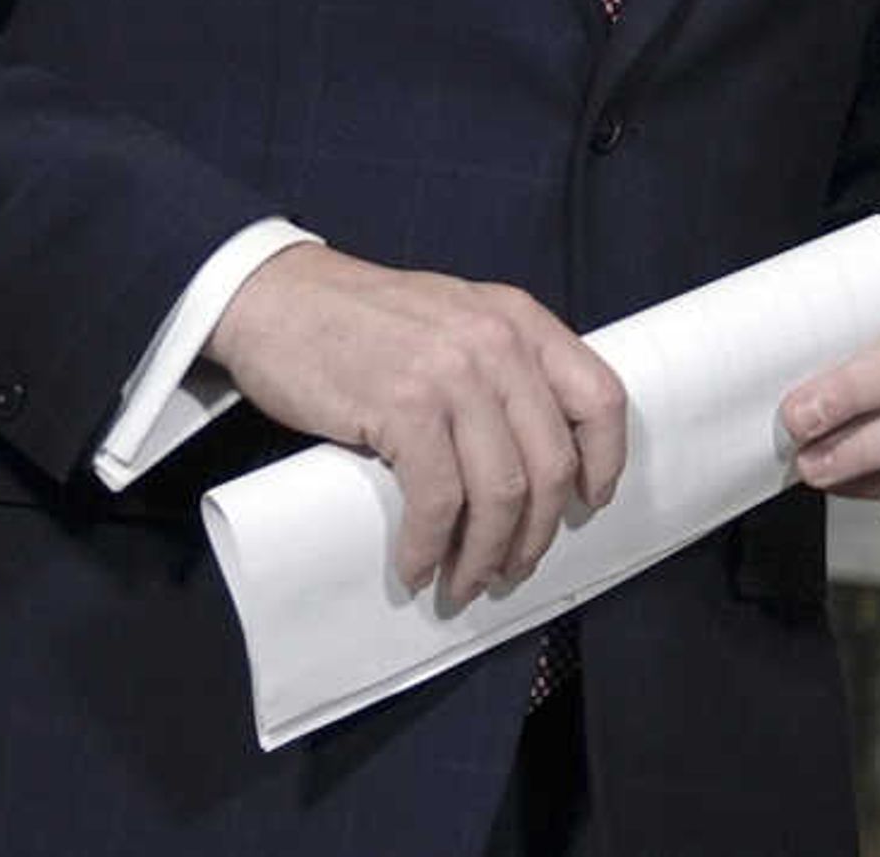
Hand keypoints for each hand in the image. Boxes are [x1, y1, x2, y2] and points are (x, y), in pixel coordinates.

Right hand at [204, 243, 623, 611]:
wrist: (276, 298)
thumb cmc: (360, 321)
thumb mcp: (454, 320)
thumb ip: (498, 366)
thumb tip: (528, 457)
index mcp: (519, 320)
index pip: (600, 397)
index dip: (603, 462)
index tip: (585, 504)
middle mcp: (497, 342)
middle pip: (551, 462)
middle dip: (535, 533)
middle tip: (510, 568)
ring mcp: (452, 373)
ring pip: (501, 491)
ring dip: (486, 554)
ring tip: (464, 581)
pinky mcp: (404, 406)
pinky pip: (438, 500)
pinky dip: (430, 547)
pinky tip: (417, 567)